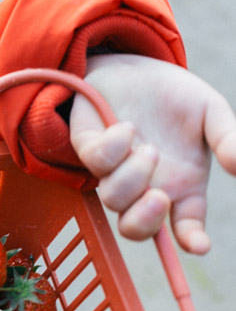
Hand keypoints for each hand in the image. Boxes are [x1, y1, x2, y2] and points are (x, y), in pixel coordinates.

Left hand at [70, 54, 235, 253]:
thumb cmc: (177, 97)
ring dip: (132, 177)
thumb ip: (228, 138)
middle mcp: (145, 187)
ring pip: (113, 199)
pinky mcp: (89, 147)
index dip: (191, 240)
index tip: (198, 244)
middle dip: (145, 220)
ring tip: (148, 147)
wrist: (138, 65)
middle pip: (136, 230)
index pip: (185, 228)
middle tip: (159, 195)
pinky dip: (113, 148)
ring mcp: (114, 171)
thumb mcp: (211, 113)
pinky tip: (127, 128)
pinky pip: (94, 162)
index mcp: (181, 187)